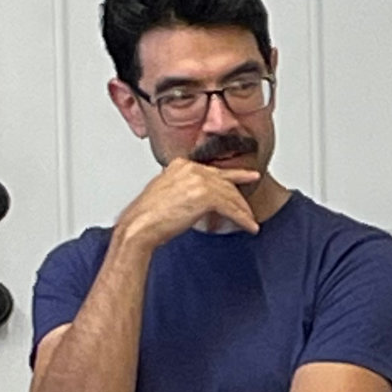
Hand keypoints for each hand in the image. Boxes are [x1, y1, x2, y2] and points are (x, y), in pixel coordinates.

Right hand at [116, 158, 260, 248]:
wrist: (139, 226)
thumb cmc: (148, 216)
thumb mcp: (167, 193)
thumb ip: (185, 189)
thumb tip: (197, 199)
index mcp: (181, 165)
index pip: (214, 171)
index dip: (234, 175)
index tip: (248, 176)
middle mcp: (191, 168)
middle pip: (225, 182)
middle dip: (240, 197)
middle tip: (252, 208)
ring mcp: (199, 180)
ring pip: (231, 195)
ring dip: (243, 212)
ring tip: (251, 222)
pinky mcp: (205, 196)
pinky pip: (231, 208)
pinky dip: (242, 219)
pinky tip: (249, 227)